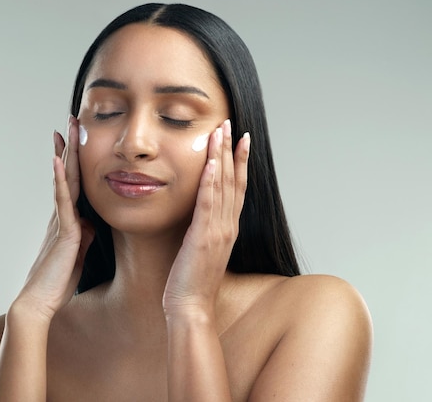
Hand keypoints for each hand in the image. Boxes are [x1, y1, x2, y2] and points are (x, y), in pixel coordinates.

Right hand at [14, 115, 94, 320]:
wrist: (40, 302)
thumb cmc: (57, 281)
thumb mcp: (79, 253)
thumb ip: (85, 235)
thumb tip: (92, 223)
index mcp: (67, 220)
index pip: (71, 183)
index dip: (70, 161)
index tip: (70, 139)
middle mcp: (62, 215)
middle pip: (66, 174)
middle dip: (68, 147)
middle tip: (69, 121)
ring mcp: (60, 221)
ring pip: (64, 181)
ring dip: (65, 154)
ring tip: (65, 129)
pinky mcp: (63, 231)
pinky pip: (62, 201)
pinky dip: (59, 180)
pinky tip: (58, 161)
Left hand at [163, 119, 249, 316]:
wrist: (190, 306)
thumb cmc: (192, 281)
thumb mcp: (202, 249)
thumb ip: (204, 229)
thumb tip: (199, 215)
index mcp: (227, 227)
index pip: (237, 188)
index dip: (240, 162)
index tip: (241, 140)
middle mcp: (227, 225)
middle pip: (233, 181)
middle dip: (231, 150)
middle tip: (230, 125)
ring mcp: (218, 231)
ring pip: (222, 186)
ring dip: (221, 157)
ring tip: (220, 132)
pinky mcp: (202, 237)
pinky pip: (207, 204)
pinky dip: (209, 182)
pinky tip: (209, 163)